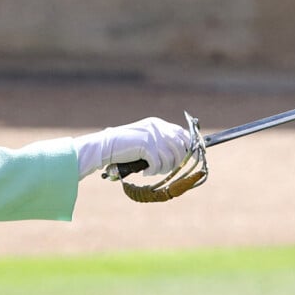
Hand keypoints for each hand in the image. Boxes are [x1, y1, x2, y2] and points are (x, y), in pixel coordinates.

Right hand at [74, 117, 189, 179]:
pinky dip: (152, 171)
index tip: (188, 160)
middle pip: (181, 147)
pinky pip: (158, 164)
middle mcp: (157, 127)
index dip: (189, 148)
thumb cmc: (125, 146)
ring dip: (163, 169)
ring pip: (170, 158)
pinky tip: (145, 171)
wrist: (106, 145)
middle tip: (163, 169)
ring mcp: (152, 135)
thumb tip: (183, 154)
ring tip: (152, 170)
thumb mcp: (145, 139)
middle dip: (176, 162)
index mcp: (158, 123)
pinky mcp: (146, 145)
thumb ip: (161, 142)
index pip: (183, 134)